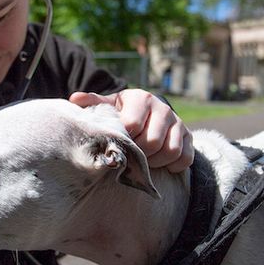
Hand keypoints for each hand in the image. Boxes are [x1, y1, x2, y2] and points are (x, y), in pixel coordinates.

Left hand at [69, 89, 193, 171]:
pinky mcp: (189, 136)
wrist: (149, 112)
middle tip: (130, 157)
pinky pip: (185, 158)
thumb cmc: (123, 112)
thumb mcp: (109, 106)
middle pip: (153, 141)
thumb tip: (74, 99)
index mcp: (141, 98)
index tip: (117, 145)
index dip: (123, 140)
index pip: (132, 125)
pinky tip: (160, 164)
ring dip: (155, 162)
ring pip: (170, 151)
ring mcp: (178, 122)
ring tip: (143, 161)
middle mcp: (163, 108)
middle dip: (139, 154)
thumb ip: (94, 103)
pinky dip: (173, 166)